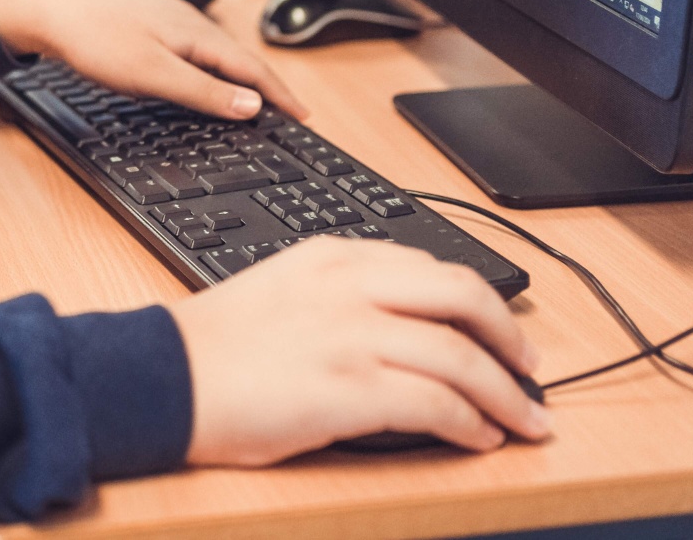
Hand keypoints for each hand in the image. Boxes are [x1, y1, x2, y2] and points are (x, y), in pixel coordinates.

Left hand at [0, 0, 305, 120]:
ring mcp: (166, 21)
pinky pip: (192, 50)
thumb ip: (202, 91)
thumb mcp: (151, 74)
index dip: (281, 95)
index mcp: (196, 35)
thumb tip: (252, 104)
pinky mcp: (146, 25)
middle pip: (239, 59)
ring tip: (254, 99)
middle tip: (288, 111)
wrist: (46, 4)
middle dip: (267, 86)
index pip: (252, 69)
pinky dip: (210, 69)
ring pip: (216, 54)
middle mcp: (187, 23)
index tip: (303, 116)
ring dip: (239, 78)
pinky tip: (201, 76)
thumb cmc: (93, 35)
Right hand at [173, 237, 549, 463]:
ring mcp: (355, 337)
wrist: (163, 377)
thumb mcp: (280, 286)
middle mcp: (352, 286)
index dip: (476, 302)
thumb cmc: (213, 347)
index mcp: (333, 254)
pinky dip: (473, 423)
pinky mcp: (351, 391)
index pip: (430, 265)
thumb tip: (400, 326)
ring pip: (462, 356)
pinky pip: (438, 404)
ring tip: (526, 420)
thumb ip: (340, 291)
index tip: (495, 328)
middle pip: (463, 295)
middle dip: (509, 336)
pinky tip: (483, 438)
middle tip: (530, 368)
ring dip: (507, 394)